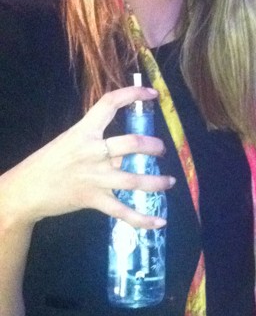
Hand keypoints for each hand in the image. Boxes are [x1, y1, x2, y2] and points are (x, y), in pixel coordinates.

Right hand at [0, 86, 174, 230]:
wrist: (26, 190)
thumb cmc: (49, 162)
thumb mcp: (71, 142)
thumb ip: (99, 145)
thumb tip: (126, 154)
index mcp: (84, 131)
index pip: (110, 104)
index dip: (133, 94)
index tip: (152, 93)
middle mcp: (92, 152)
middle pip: (132, 143)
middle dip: (154, 146)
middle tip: (161, 150)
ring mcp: (94, 177)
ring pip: (134, 180)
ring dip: (157, 181)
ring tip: (169, 181)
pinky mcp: (94, 200)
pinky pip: (123, 211)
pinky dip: (143, 219)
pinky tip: (160, 222)